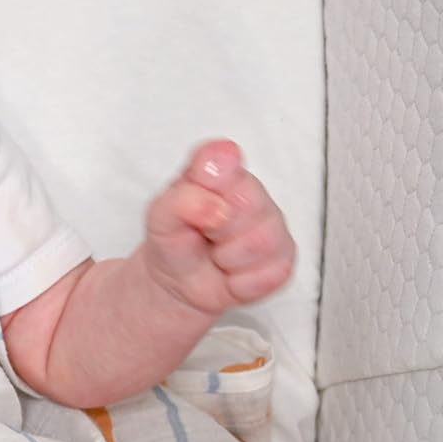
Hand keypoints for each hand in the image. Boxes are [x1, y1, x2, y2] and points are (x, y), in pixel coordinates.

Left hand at [142, 139, 295, 315]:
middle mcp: (252, 194)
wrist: (177, 282)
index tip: (200, 187)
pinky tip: (230, 272)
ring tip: (215, 254)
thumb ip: (181, 201)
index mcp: (219, 172)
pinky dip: (239, 282)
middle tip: (203, 232)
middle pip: (249, 203)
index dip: (213, 178)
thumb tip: (213, 202)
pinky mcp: (282, 262)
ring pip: (259, 242)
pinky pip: (265, 275)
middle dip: (216, 226)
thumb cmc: (174, 242)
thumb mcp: (160, 219)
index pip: (223, 158)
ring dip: (227, 256)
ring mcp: (272, 227)